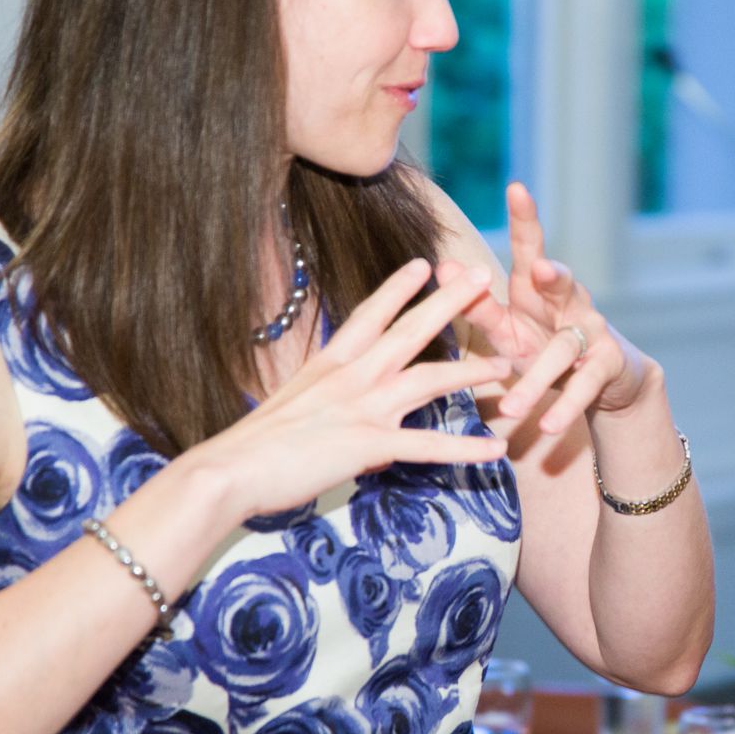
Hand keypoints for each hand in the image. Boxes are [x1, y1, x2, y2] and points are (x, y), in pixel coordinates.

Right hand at [196, 258, 511, 515]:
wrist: (228, 469)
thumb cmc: (252, 447)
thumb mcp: (296, 414)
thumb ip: (335, 417)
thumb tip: (371, 443)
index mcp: (329, 363)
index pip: (370, 314)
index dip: (399, 287)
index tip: (423, 263)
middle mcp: (351, 377)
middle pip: (411, 330)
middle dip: (451, 302)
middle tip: (484, 277)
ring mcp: (362, 407)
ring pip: (430, 380)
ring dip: (472, 372)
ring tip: (506, 367)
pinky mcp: (367, 444)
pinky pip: (428, 445)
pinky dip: (465, 450)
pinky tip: (496, 451)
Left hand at [435, 182, 652, 433]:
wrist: (609, 381)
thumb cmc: (545, 348)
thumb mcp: (510, 330)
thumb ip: (480, 306)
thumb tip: (442, 268)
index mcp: (538, 289)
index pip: (531, 246)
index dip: (526, 218)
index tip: (516, 188)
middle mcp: (568, 302)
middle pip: (561, 282)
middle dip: (552, 274)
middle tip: (538, 268)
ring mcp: (591, 332)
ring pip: (561, 351)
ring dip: (536, 379)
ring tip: (512, 406)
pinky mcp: (607, 365)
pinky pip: (583, 386)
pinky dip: (564, 406)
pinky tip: (548, 426)